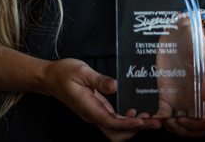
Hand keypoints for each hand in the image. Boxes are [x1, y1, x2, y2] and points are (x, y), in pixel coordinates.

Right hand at [42, 58, 161, 139]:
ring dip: (133, 127)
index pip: (112, 122)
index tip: (145, 121)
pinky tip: (135, 112)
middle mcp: (92, 116)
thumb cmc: (63, 73)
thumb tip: (115, 86)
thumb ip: (98, 79)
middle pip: (116, 134)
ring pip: (116, 131)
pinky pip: (113, 122)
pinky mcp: (96, 111)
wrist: (49, 78)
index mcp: (89, 108)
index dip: (130, 124)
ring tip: (150, 119)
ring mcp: (94, 115)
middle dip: (137, 130)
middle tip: (155, 122)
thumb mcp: (81, 71)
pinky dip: (126, 121)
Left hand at [162, 39, 204, 137]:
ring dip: (170, 127)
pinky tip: (153, 116)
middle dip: (182, 131)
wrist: (182, 31)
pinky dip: (158, 118)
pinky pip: (163, 111)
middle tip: (171, 122)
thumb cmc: (198, 44)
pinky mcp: (165, 91)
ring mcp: (178, 97)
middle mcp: (192, 99)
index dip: (196, 127)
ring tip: (162, 120)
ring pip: (177, 123)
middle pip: (192, 128)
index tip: (184, 119)